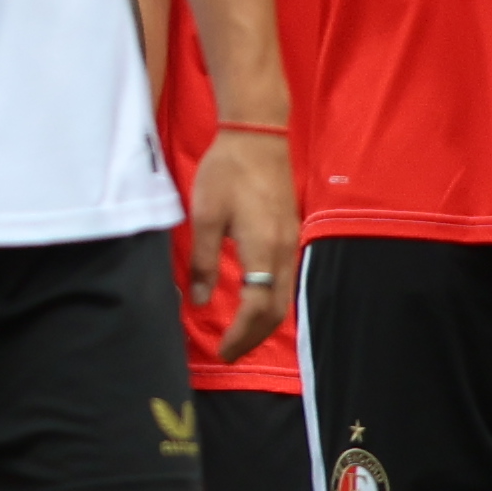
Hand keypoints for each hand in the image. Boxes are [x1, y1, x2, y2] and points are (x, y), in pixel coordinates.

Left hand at [185, 129, 296, 363]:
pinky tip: (253, 304)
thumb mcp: (205, 216)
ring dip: (264, 323)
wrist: (258, 136)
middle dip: (254, 338)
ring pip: (284, 297)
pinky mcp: (289, 234)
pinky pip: (285, 281)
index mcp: (263, 250)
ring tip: (240, 337)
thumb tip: (201, 301)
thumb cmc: (227, 172)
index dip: (240, 336)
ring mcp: (290, 242)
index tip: (222, 353)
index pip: (257, 309)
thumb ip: (203, 261)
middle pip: (276, 311)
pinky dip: (271, 302)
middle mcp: (284, 252)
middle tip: (230, 354)